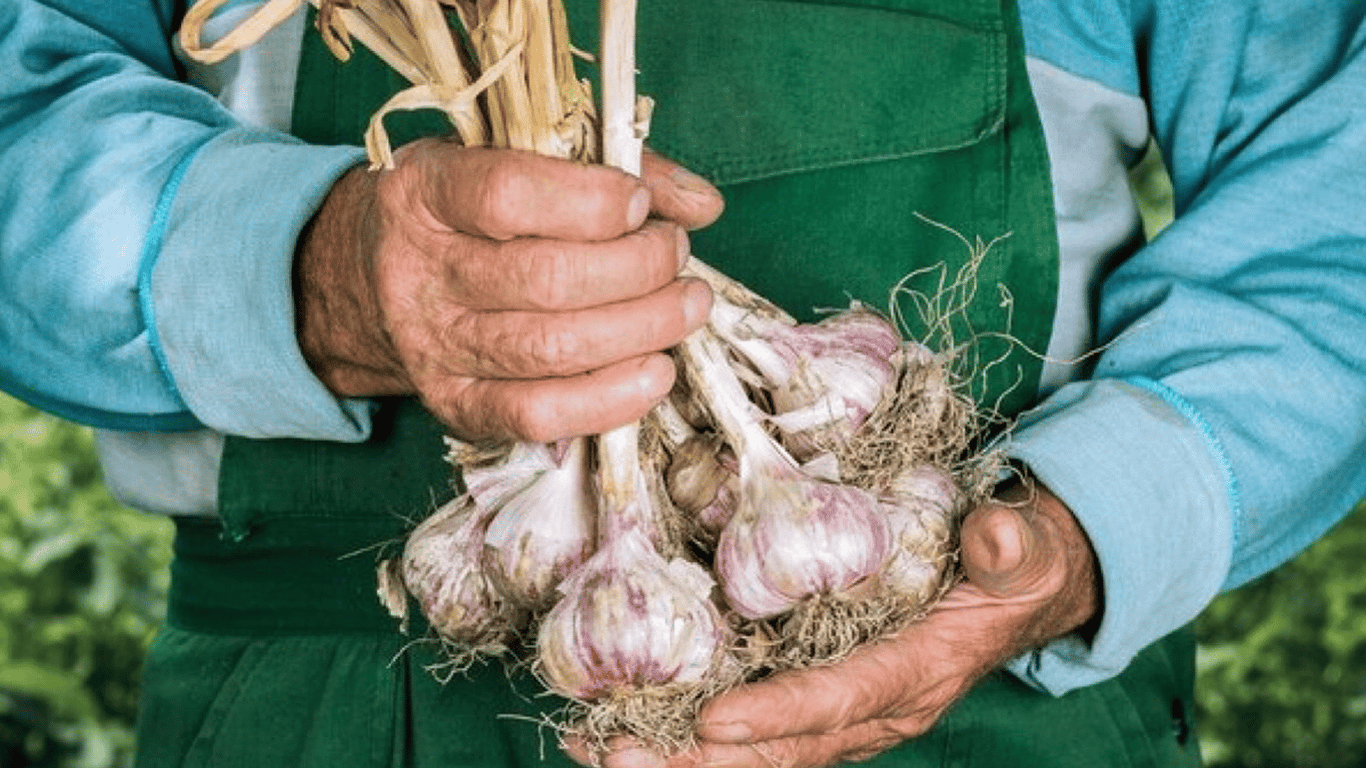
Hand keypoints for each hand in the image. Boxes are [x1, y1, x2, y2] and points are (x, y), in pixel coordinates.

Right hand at [294, 142, 723, 441]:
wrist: (366, 279)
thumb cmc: (462, 208)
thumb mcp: (511, 156)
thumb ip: (607, 164)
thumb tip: (703, 204)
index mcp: (426, 192)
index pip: (507, 195)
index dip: (592, 201)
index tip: (640, 202)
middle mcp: (422, 273)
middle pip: (547, 280)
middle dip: (639, 267)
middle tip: (677, 254)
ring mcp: (435, 347)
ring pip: (553, 349)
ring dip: (643, 329)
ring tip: (687, 305)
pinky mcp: (455, 405)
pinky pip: (538, 416)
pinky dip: (609, 399)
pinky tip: (655, 370)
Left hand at [571, 478, 1100, 767]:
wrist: (1019, 588)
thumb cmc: (1019, 562)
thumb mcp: (1028, 548)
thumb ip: (1013, 548)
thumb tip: (994, 541)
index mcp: (919, 672)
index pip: (844, 699)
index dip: (782, 714)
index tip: (714, 720)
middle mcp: (873, 704)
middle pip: (782, 747)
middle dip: (699, 759)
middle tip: (617, 754)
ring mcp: (841, 703)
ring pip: (755, 747)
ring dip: (675, 751)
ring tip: (592, 745)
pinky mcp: (818, 688)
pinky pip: (749, 721)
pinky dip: (685, 725)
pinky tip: (619, 719)